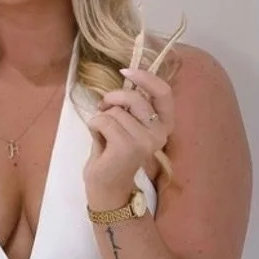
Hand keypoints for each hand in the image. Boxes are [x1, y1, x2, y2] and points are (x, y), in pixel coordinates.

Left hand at [83, 64, 172, 207]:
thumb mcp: (126, 124)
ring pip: (115, 111)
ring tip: (104, 135)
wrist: (106, 187)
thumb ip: (130, 106)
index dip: (146, 77)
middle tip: (104, 107)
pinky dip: (94, 127)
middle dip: (113, 98)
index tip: (126, 70)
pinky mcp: (127, 147)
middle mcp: (159, 134)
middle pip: (134, 98)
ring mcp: (145, 141)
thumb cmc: (113, 153)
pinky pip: (103, 121)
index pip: (164, 93)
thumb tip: (125, 78)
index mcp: (163, 126)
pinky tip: (98, 141)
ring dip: (102, 119)